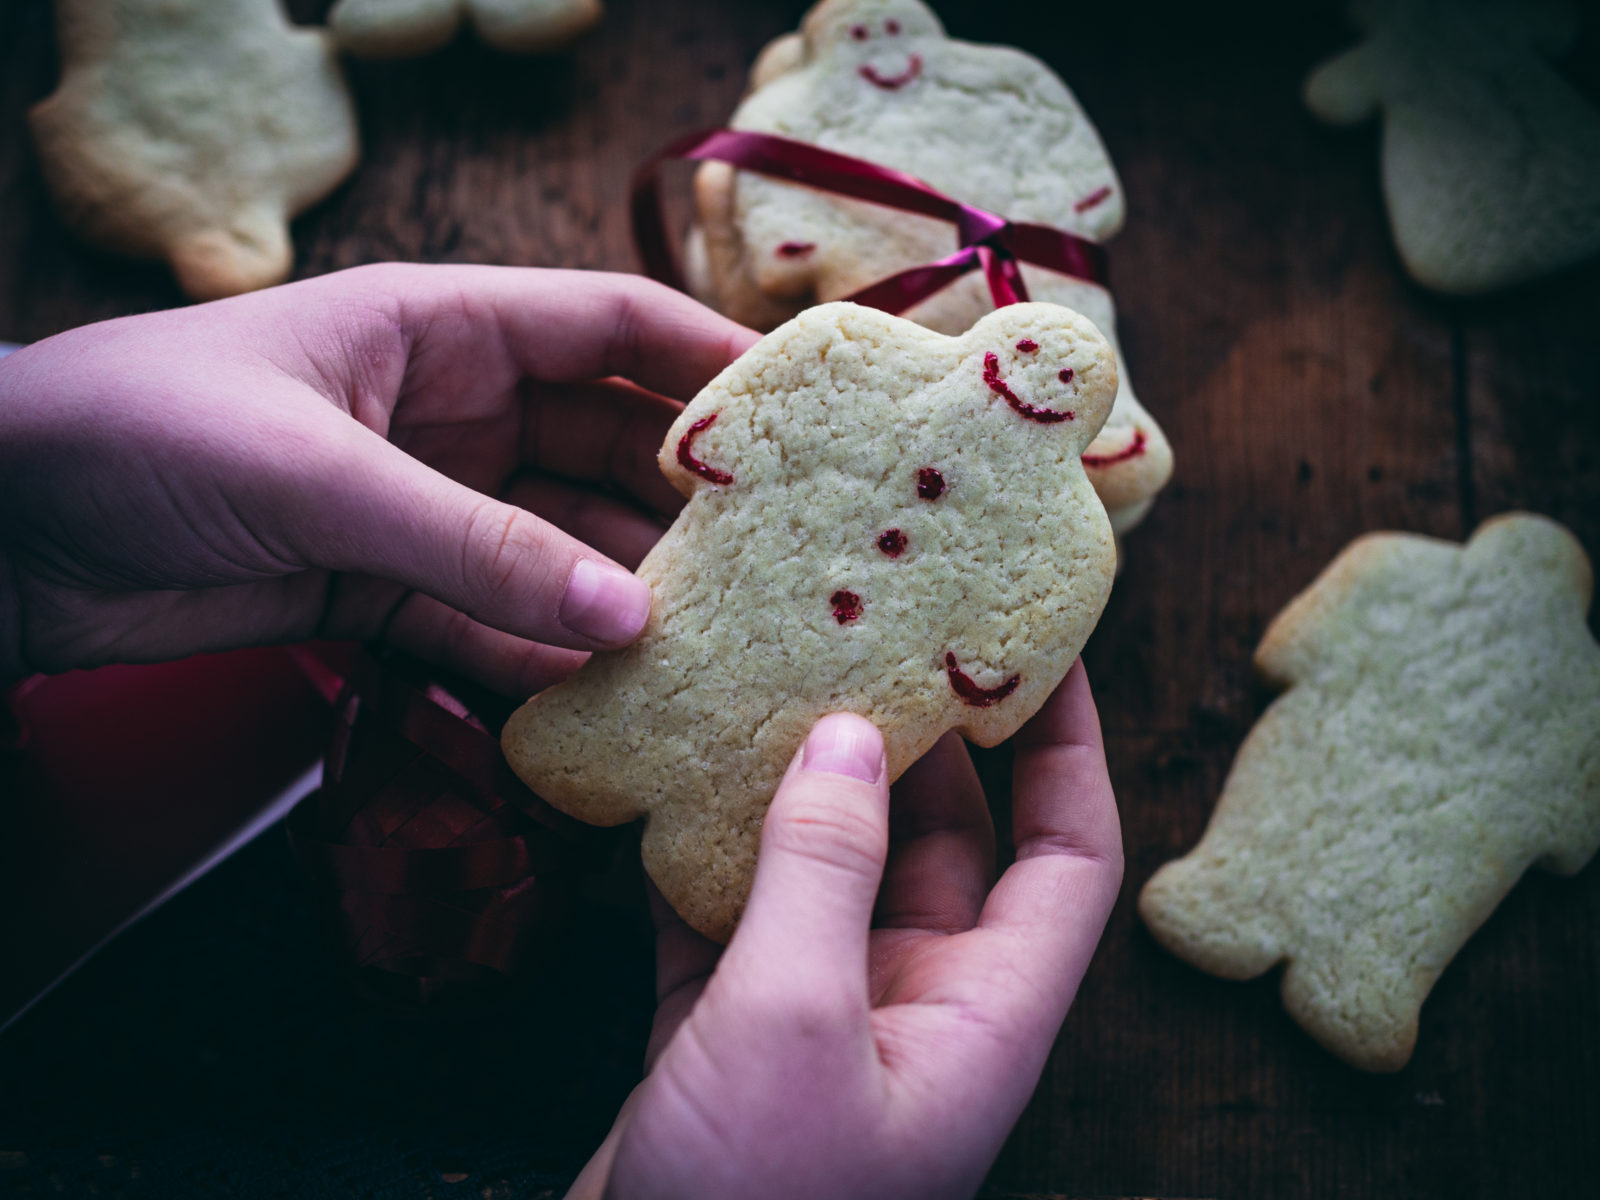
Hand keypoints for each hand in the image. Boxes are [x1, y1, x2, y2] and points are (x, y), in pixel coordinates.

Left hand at [0, 264, 757, 691]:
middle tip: (776, 567)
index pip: (606, 329)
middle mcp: (446, 412)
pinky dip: (536, 657)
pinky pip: (485, 622)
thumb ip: (476, 548)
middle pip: (599, 451)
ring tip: (712, 647)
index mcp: (438, 328)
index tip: (802, 418)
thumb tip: (627, 618)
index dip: (708, 363)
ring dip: (618, 599)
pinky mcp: (378, 590)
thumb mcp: (316, 476)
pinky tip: (599, 694)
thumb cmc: (136, 437)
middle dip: (682, 506)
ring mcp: (417, 505)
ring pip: (553, 550)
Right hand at [569, 660, 1122, 1199]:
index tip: (1040, 642)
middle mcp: (919, 1010)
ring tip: (772, 678)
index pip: (1069, 853)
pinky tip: (673, 783)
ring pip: (833, 869)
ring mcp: (824, 1022)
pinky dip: (711, 853)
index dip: (1070, 745)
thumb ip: (823, 868)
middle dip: (914, 740)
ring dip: (803, 786)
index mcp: (983, 1017)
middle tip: (873, 629)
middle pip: (944, 842)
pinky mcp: (733, 1035)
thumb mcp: (793, 1021)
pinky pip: (739, 913)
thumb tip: (851, 732)